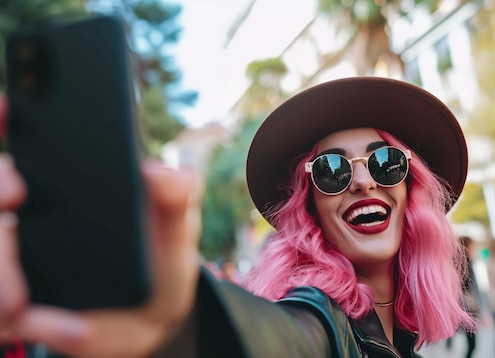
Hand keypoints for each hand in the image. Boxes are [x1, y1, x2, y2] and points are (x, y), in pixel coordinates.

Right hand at [0, 96, 202, 356]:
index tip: (11, 109)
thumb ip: (177, 198)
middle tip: (15, 196)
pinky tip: (71, 331)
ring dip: (0, 275)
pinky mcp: (17, 303)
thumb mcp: (178, 228)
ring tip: (22, 306)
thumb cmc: (161, 259)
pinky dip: (27, 320)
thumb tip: (160, 172)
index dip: (10, 120)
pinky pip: (3, 309)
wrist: (155, 318)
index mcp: (68, 187)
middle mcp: (32, 217)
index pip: (27, 146)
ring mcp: (17, 260)